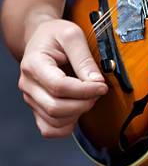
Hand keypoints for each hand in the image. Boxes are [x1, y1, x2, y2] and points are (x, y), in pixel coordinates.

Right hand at [18, 19, 107, 137]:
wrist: (41, 39)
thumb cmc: (56, 35)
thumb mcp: (72, 35)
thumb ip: (84, 59)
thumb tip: (96, 82)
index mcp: (33, 63)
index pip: (59, 86)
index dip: (84, 90)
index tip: (102, 86)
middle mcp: (28, 84)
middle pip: (56, 107)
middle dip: (84, 103)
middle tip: (98, 91)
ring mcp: (31, 98)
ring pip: (54, 121)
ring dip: (78, 113)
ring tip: (89, 97)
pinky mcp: (36, 108)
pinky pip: (49, 129)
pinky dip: (67, 126)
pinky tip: (78, 110)